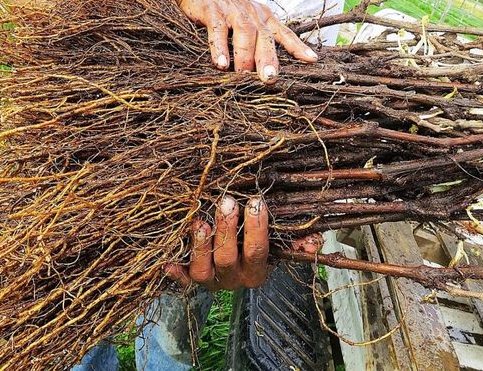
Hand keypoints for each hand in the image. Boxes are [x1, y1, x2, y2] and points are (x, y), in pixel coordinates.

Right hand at [164, 0, 318, 82]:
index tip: (312, 59)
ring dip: (244, 56)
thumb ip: (256, 41)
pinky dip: (219, 47)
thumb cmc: (224, 10)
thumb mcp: (246, 21)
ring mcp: (232, 10)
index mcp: (262, 17)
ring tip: (243, 74)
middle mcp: (251, 13)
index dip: (297, 46)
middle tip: (270, 78)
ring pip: (244, 34)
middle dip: (268, 58)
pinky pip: (218, 30)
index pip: (284, 33)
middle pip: (264, 37)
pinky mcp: (212, 10)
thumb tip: (266, 71)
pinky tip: (220, 63)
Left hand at [166, 196, 321, 289]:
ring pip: (202, 270)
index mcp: (256, 271)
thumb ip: (296, 241)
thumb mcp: (279, 245)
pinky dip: (174, 272)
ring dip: (201, 245)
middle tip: (227, 202)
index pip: (258, 251)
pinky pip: (180, 280)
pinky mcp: (190, 280)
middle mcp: (232, 280)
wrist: (235, 267)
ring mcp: (210, 281)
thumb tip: (316, 240)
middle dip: (227, 229)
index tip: (255, 202)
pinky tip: (167, 261)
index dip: (256, 228)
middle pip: (227, 258)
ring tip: (200, 221)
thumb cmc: (256, 246)